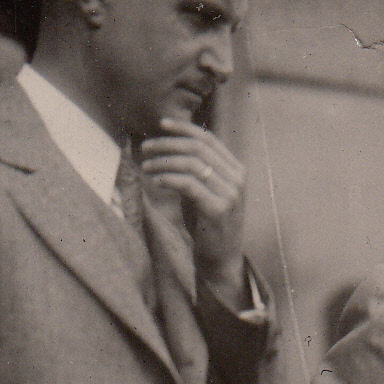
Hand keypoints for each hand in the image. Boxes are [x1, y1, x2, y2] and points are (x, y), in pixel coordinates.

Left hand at [138, 117, 248, 303]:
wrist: (221, 259)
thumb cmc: (207, 223)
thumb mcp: (204, 190)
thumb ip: (195, 170)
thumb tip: (168, 146)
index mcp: (236, 169)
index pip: (208, 139)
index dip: (183, 129)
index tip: (160, 124)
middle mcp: (237, 178)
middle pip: (198, 148)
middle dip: (168, 144)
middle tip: (146, 148)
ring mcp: (230, 194)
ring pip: (192, 164)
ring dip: (164, 162)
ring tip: (146, 167)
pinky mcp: (219, 209)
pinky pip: (189, 185)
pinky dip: (169, 178)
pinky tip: (156, 181)